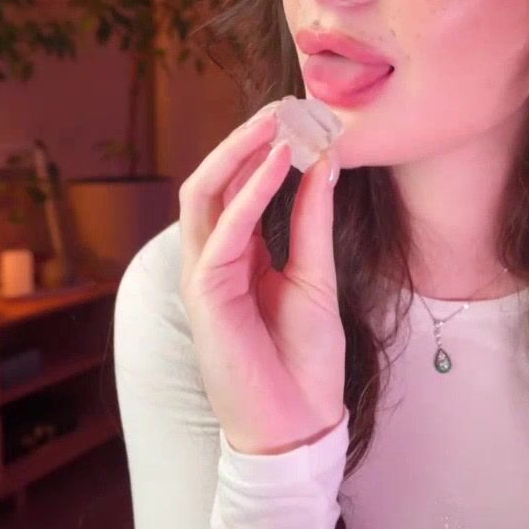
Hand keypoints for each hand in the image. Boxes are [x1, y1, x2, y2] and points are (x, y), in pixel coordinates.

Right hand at [178, 103, 345, 454]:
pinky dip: (250, 194)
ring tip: (277, 122)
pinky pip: (224, 232)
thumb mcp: (317, 276)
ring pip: (206, 195)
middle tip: (283, 106)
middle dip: (245, 140)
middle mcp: (214, 260)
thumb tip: (324, 162)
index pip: (240, 189)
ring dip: (240, 153)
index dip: (265, 151)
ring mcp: (204, 276)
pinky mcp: (206, 294)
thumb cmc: (304, 359)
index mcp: (240, 257)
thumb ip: (312, 221)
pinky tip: (277, 165)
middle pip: (214, 183)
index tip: (302, 119)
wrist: (298, 421)